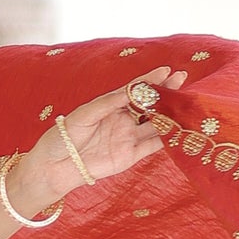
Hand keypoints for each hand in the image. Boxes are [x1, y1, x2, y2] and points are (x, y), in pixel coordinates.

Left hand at [11, 63, 188, 212]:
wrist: (53, 167)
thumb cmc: (63, 136)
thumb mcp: (85, 114)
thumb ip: (109, 102)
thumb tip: (131, 90)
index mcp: (111, 106)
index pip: (135, 91)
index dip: (150, 81)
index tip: (166, 70)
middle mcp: (122, 121)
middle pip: (149, 105)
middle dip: (165, 93)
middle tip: (181, 80)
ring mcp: (127, 139)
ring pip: (154, 125)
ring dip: (169, 115)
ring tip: (185, 102)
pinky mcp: (129, 157)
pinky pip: (151, 146)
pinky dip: (165, 138)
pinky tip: (178, 128)